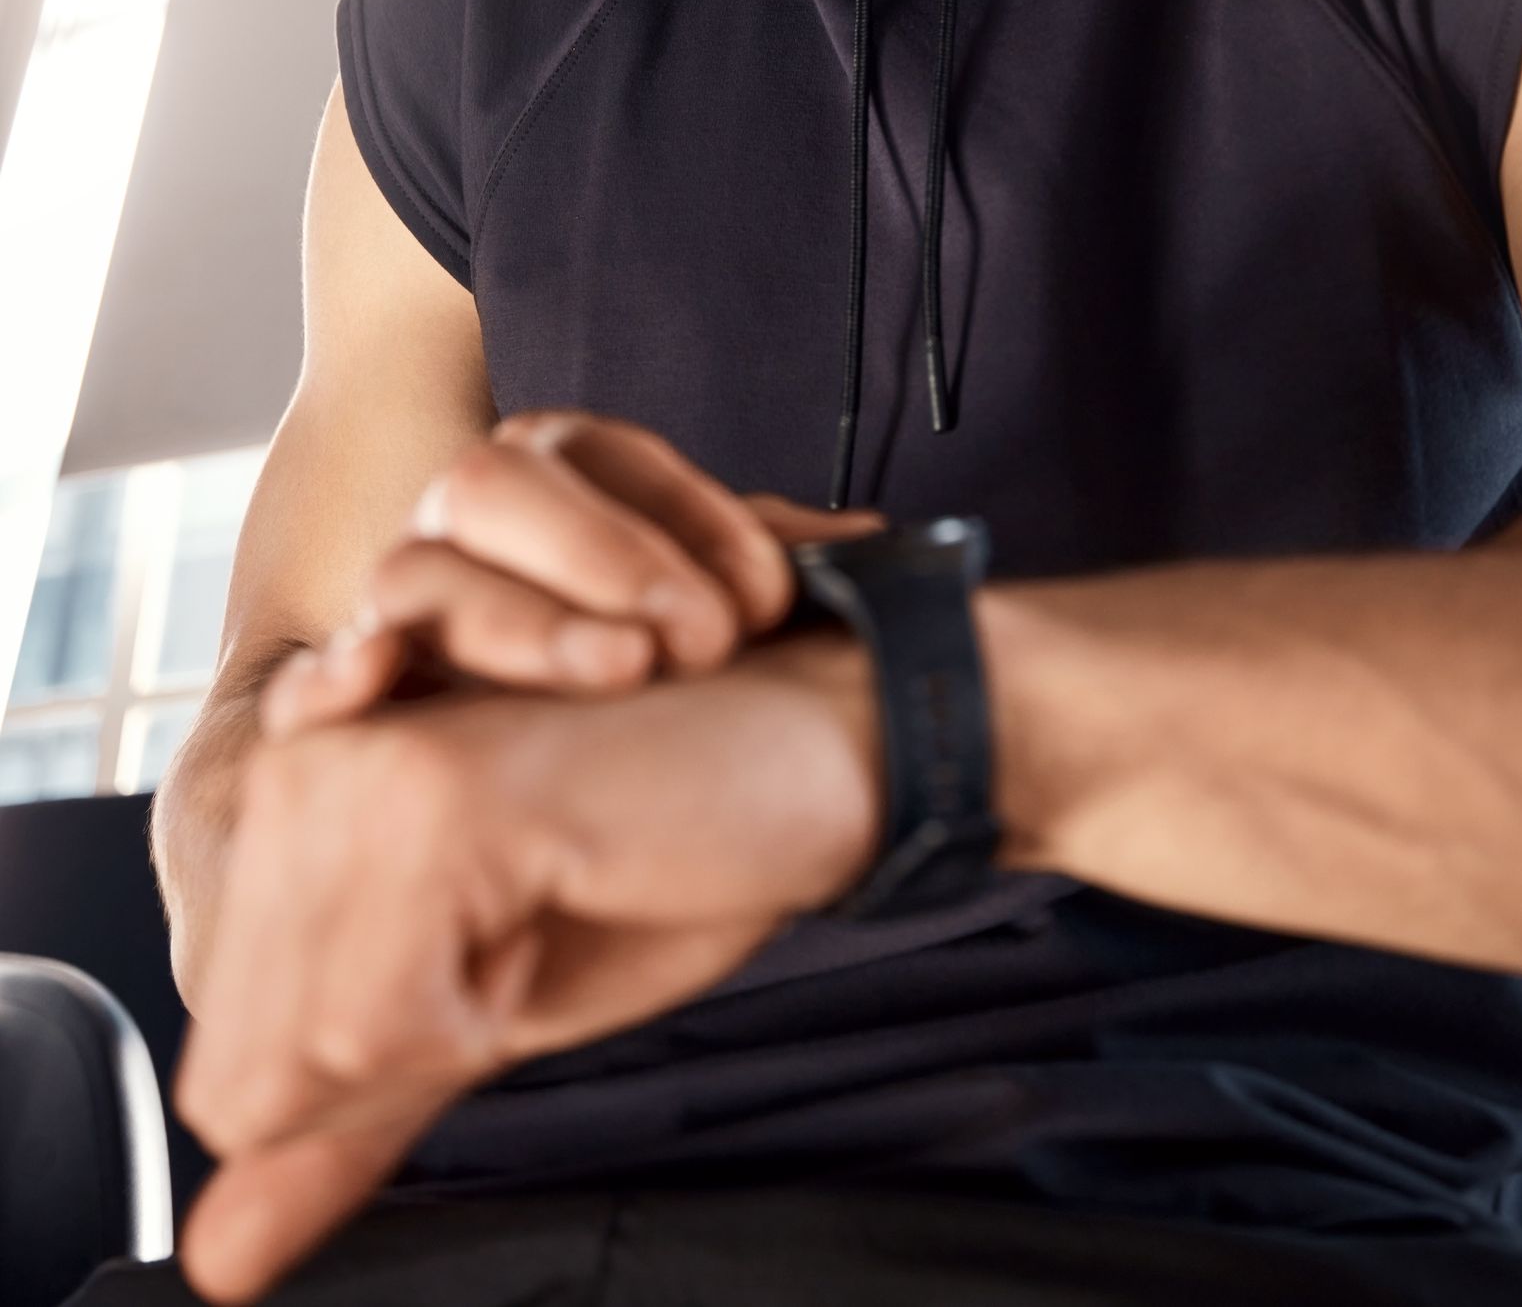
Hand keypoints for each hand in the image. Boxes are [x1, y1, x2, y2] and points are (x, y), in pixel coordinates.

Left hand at [177, 636, 879, 1303]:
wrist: (811, 759)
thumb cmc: (665, 859)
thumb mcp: (488, 1015)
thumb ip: (352, 1120)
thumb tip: (216, 1264)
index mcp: (286, 814)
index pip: (235, 1072)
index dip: (389, 1067)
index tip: (492, 950)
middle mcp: (290, 773)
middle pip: (258, 1071)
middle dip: (415, 1049)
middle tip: (526, 920)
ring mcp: (351, 771)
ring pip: (317, 1049)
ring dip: (459, 1022)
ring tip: (548, 890)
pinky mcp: (432, 790)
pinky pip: (384, 1016)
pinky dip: (489, 1006)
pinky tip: (566, 880)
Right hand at [263, 412, 879, 737]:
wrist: (604, 792)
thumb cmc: (675, 683)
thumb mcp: (724, 613)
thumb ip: (770, 563)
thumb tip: (876, 539)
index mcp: (559, 474)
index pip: (604, 457)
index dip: (690, 516)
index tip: (770, 597)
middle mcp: (466, 526)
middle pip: (491, 487)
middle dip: (603, 557)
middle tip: (702, 637)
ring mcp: (402, 611)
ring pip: (418, 573)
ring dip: (520, 619)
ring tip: (621, 672)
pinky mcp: (356, 710)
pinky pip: (309, 684)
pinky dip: (327, 682)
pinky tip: (364, 682)